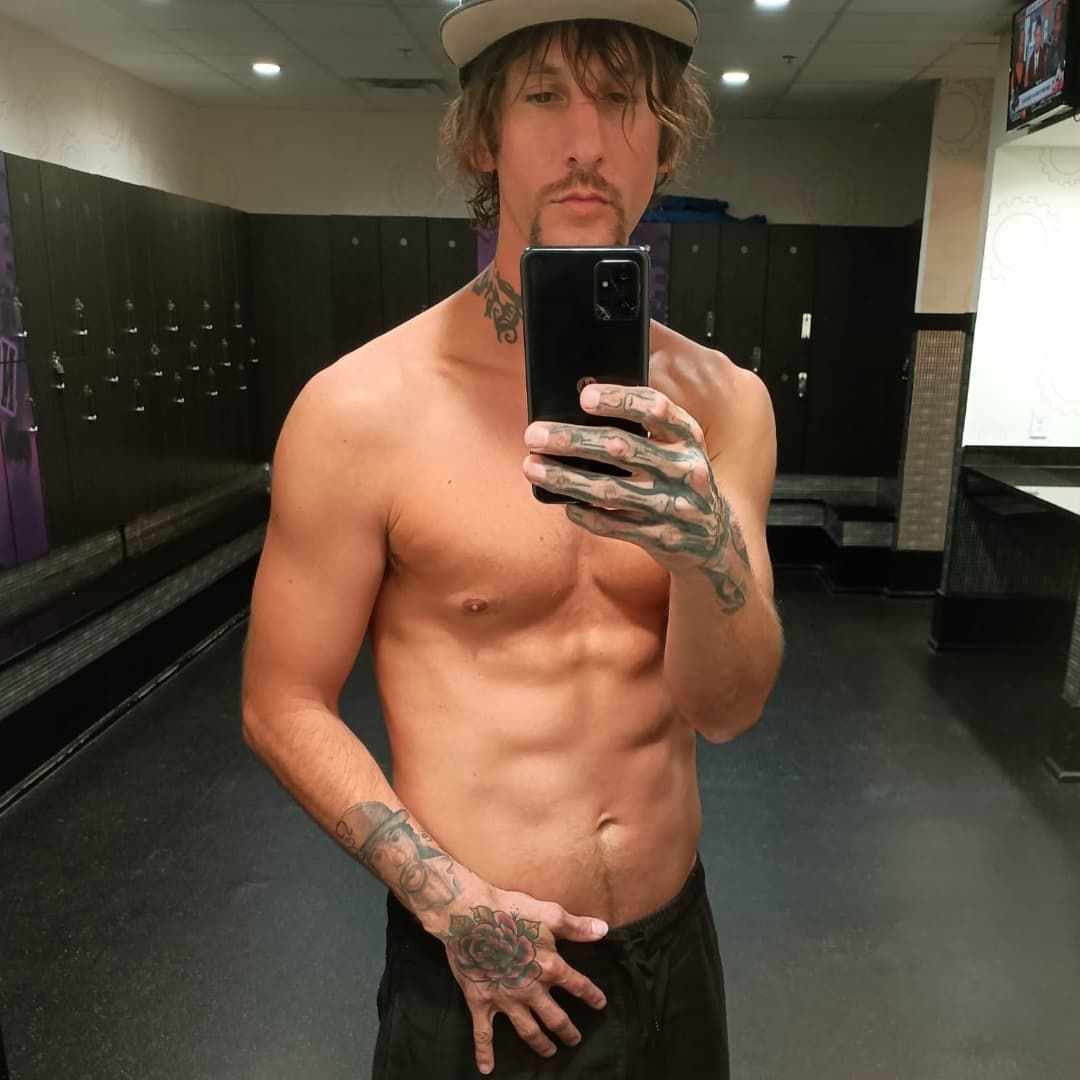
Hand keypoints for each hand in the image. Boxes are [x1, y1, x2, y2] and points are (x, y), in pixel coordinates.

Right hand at [439, 883, 608, 1074]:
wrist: (470, 917)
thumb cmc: (512, 911)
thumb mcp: (550, 914)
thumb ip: (577, 926)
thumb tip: (604, 930)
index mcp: (550, 968)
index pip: (578, 986)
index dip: (592, 996)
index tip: (600, 1004)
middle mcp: (531, 990)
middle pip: (555, 1018)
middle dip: (567, 1031)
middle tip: (574, 1040)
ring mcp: (506, 1000)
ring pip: (528, 1030)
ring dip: (540, 1044)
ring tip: (549, 1052)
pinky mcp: (481, 1002)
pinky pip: (483, 1034)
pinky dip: (484, 1053)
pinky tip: (487, 1069)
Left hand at [522, 383, 751, 579]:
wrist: (715, 540)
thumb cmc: (681, 481)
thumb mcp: (678, 448)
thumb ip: (645, 429)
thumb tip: (581, 407)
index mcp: (688, 437)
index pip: (656, 409)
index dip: (620, 400)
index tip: (584, 397)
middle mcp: (684, 469)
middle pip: (621, 448)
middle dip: (572, 439)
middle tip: (534, 434)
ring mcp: (673, 505)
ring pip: (609, 489)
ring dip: (565, 477)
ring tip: (531, 466)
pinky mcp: (661, 537)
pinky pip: (613, 525)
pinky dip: (584, 513)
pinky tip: (564, 503)